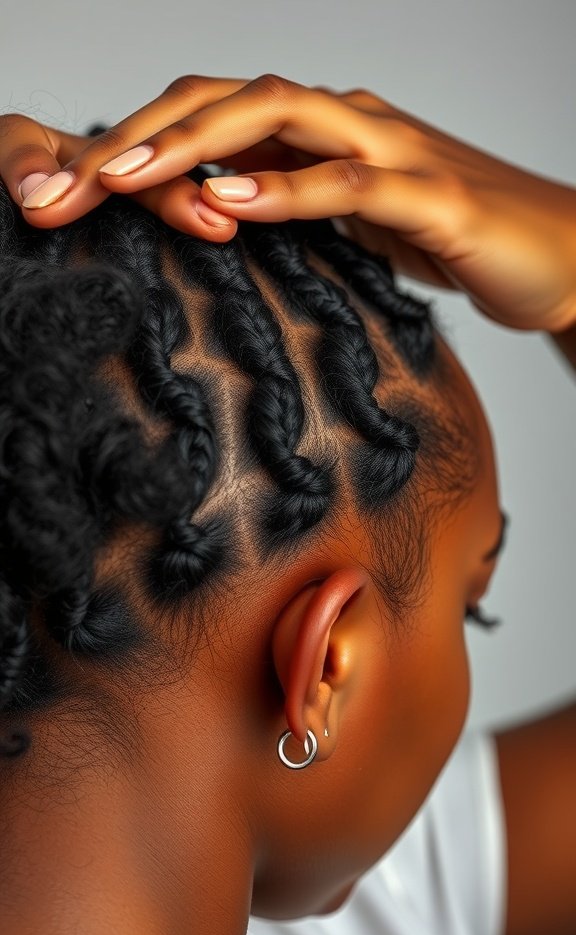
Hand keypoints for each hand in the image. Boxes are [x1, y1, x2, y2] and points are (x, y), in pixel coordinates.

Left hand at [3, 74, 575, 332]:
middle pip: (237, 95)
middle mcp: (355, 121)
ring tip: (129, 171)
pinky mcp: (430, 195)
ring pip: (283, 117)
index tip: (91, 178)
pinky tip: (232, 202)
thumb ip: (303, 207)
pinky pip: (348, 183)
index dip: (155, 134)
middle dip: (152, 127)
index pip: (227, 112)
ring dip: (199, 142)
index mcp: (333, 130)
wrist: (560, 255)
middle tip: (84, 170)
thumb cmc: (460, 238)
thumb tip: (232, 211)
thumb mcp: (360, 225)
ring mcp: (395, 150)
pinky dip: (287, 189)